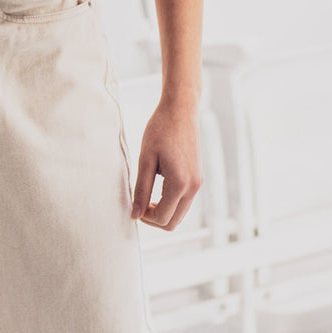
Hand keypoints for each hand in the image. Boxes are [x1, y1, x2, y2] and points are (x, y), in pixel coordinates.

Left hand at [130, 96, 201, 229]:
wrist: (180, 110)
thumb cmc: (160, 130)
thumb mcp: (145, 159)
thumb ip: (141, 189)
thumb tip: (135, 214)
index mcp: (180, 184)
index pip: (163, 218)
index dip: (144, 217)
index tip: (133, 205)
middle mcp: (194, 187)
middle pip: (173, 222)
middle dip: (154, 218)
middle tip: (138, 203)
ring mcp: (198, 183)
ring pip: (180, 214)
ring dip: (162, 211)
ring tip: (146, 195)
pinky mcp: (198, 178)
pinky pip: (184, 202)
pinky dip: (170, 202)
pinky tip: (156, 188)